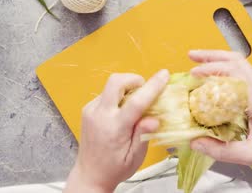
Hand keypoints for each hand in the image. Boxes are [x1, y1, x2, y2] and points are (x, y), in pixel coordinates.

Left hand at [64, 70, 169, 192]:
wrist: (90, 175)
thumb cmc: (114, 168)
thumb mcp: (135, 157)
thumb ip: (144, 135)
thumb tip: (154, 118)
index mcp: (114, 128)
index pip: (136, 101)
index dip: (152, 86)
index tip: (164, 75)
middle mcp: (100, 115)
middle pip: (115, 82)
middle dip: (133, 79)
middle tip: (145, 88)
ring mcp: (91, 111)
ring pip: (110, 86)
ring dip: (126, 89)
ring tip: (134, 106)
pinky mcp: (87, 110)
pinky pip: (105, 94)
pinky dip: (117, 97)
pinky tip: (121, 112)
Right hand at [188, 50, 251, 191]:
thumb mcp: (249, 154)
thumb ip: (220, 150)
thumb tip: (195, 142)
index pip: (233, 73)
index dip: (211, 69)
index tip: (193, 74)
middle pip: (236, 61)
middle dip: (212, 56)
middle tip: (191, 56)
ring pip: (241, 65)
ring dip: (220, 60)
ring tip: (200, 61)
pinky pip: (244, 75)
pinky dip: (227, 70)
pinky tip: (216, 79)